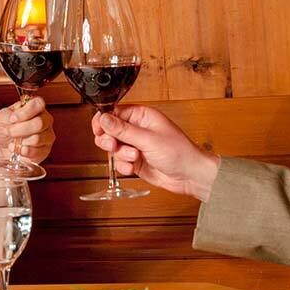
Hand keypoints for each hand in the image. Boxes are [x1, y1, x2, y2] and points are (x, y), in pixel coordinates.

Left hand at [0, 96, 54, 162]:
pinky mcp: (45, 150)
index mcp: (35, 107)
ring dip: (20, 142)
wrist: (3, 147)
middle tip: (9, 132)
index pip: (38, 104)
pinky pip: (37, 152)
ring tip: (13, 142)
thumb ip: (8, 115)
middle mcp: (45, 119)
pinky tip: (18, 150)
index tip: (12, 119)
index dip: (25, 112)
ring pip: (37, 139)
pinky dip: (23, 152)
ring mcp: (47, 135)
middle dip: (20, 130)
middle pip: (39, 123)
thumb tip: (16, 117)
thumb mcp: (2, 118)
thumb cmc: (4, 129)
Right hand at [92, 105, 220, 201]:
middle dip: (110, 141)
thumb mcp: (148, 139)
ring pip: (113, 148)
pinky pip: (119, 162)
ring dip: (119, 155)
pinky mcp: (135, 161)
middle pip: (109, 131)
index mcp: (141, 116)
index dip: (103, 121)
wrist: (190, 176)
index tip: (99, 130)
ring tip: (133, 158)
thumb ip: (123, 130)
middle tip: (115, 146)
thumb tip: (103, 118)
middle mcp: (137, 129)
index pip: (113, 113)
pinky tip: (133, 168)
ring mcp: (135, 145)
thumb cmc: (179, 152)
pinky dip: (123, 166)